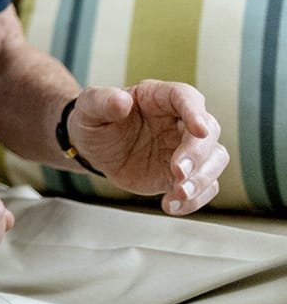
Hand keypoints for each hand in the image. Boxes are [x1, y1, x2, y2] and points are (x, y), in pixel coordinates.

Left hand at [68, 81, 228, 214]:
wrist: (93, 149)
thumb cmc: (93, 120)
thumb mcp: (89, 107)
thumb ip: (102, 101)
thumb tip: (121, 100)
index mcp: (159, 97)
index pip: (187, 97)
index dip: (195, 112)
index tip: (199, 130)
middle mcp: (180, 120)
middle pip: (208, 132)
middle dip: (197, 154)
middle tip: (177, 172)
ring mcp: (185, 148)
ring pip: (215, 159)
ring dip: (203, 178)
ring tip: (178, 193)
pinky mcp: (184, 174)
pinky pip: (204, 187)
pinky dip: (194, 200)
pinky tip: (171, 206)